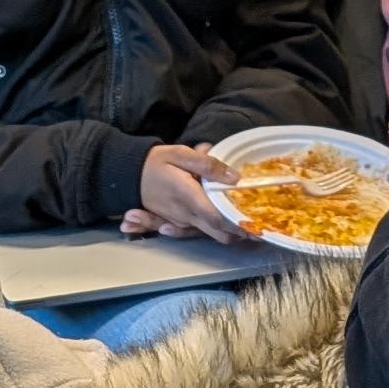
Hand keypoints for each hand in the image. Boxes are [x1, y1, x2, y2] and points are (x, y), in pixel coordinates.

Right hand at [120, 143, 247, 242]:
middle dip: (239, 232)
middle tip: (259, 229)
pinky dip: (216, 228)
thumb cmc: (156, 162)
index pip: (218, 218)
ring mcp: (181, 221)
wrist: (128, 175)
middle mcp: (186, 215)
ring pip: (210, 233)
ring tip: (249, 223)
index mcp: (189, 198)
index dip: (238, 223)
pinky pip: (200, 230)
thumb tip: (234, 177)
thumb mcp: (181, 155)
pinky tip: (229, 219)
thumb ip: (207, 165)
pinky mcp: (177, 222)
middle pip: (218, 231)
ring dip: (229, 230)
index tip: (257, 224)